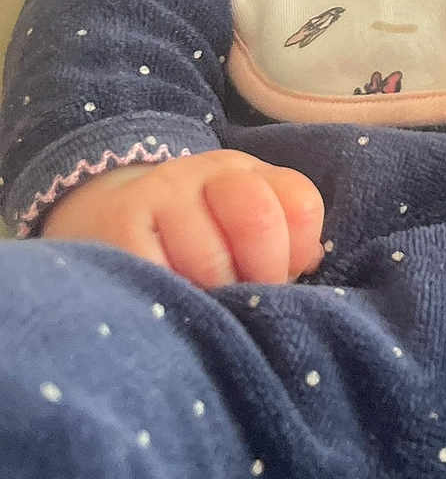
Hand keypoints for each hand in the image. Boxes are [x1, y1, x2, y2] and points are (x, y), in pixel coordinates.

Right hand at [40, 149, 324, 288]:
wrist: (102, 214)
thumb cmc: (191, 235)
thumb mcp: (239, 227)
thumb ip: (281, 244)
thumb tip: (309, 263)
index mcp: (250, 174)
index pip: (300, 202)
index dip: (299, 250)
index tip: (285, 276)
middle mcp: (210, 173)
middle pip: (258, 218)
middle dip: (262, 273)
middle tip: (246, 300)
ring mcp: (163, 192)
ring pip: (210, 259)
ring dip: (215, 296)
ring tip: (204, 304)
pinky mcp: (120, 222)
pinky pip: (160, 274)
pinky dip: (174, 298)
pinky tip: (170, 302)